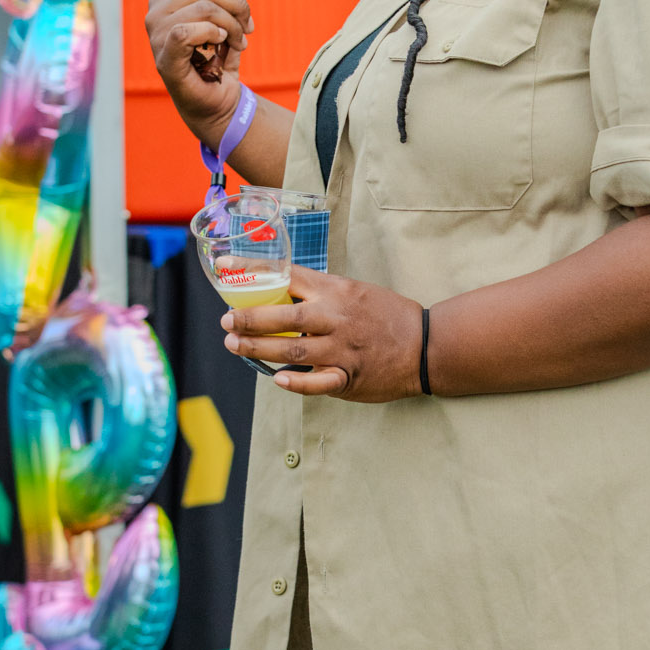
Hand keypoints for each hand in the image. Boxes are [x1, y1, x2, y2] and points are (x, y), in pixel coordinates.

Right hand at [145, 0, 255, 143]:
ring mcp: (156, 33)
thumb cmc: (217, 55)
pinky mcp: (164, 56)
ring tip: (240, 41)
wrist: (216, 99)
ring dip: (234, 25)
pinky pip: (190, 31)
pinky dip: (215, 35)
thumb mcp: (224, 11)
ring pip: (206, 8)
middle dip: (238, 5)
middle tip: (249, 26)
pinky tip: (222, 47)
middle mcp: (155, 10)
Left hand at [222, 265, 423, 399]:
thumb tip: (278, 291)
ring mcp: (342, 349)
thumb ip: (321, 292)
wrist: (425, 345)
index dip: (253, 270)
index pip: (288, 275)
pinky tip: (278, 380)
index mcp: (336, 292)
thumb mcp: (355, 291)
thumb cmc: (387, 316)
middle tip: (226, 321)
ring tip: (235, 345)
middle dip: (250, 318)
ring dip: (260, 349)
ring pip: (293, 349)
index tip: (224, 267)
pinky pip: (318, 381)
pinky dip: (297, 382)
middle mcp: (336, 318)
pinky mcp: (349, 377)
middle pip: (285, 316)